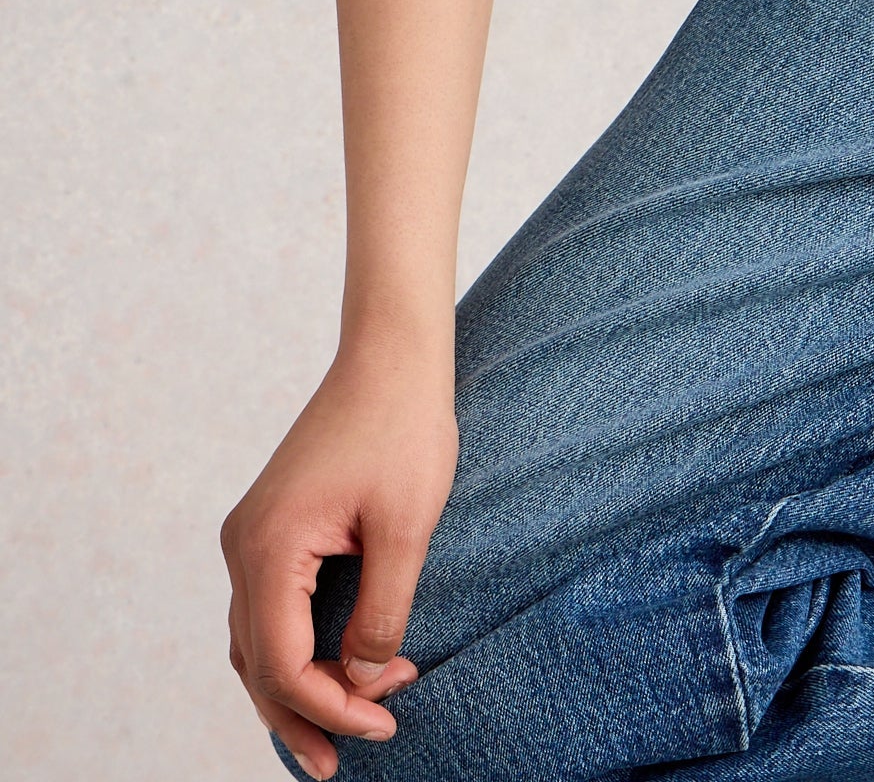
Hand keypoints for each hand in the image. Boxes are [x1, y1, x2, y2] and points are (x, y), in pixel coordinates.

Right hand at [221, 333, 458, 778]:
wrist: (392, 355)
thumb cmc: (404, 428)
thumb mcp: (406, 527)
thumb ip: (381, 610)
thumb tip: (360, 676)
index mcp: (268, 547)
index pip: (282, 661)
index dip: (329, 706)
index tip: (386, 721)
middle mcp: (244, 545)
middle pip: (258, 661)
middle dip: (302, 714)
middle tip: (345, 762)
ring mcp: (251, 534)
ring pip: (256, 640)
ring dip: (293, 688)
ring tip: (336, 733)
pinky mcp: (270, 525)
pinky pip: (268, 608)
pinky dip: (292, 649)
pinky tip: (327, 672)